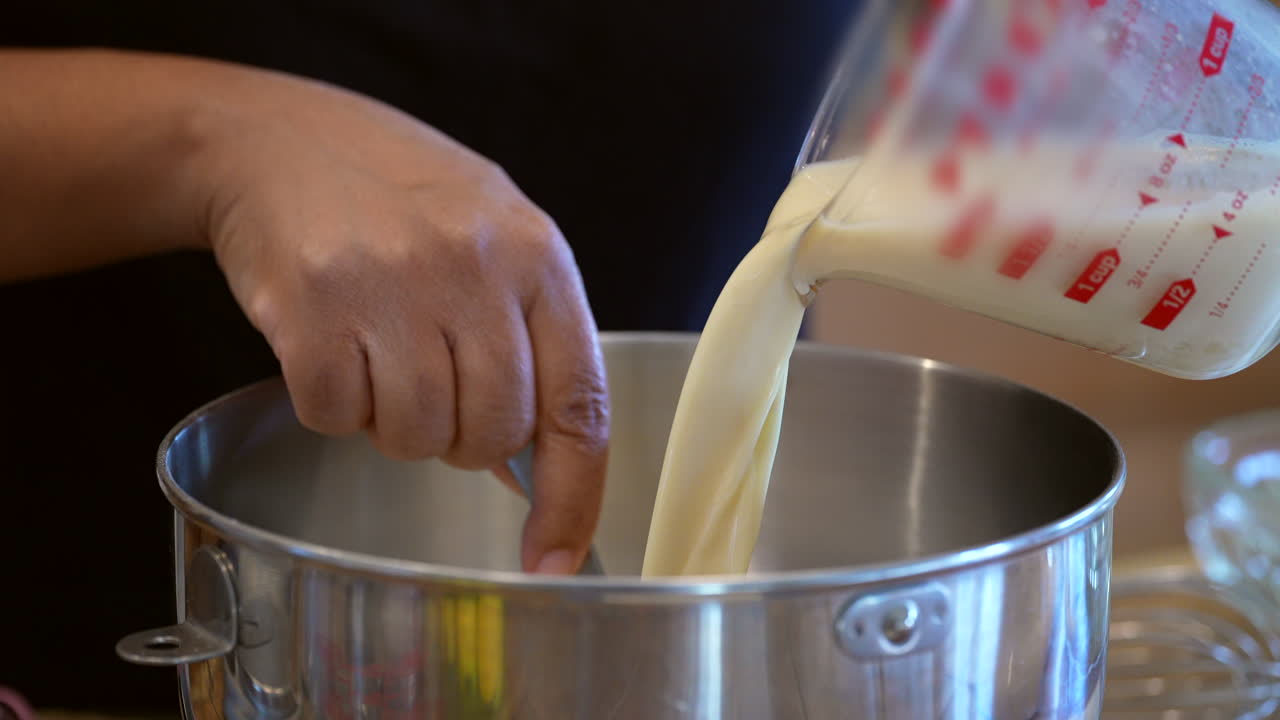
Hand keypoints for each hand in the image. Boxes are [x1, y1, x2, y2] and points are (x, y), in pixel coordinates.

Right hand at [194, 67, 607, 573]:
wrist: (277, 139)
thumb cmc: (399, 197)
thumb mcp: (493, 238)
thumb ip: (527, 339)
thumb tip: (530, 470)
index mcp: (536, 255)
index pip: (579, 406)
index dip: (573, 497)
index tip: (555, 556)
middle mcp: (471, 268)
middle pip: (492, 436)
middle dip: (463, 438)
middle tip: (432, 383)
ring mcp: (390, 286)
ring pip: (416, 438)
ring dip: (397, 422)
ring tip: (379, 351)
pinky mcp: (310, 306)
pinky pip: (337, 419)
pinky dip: (333, 405)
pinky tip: (331, 343)